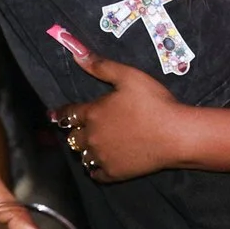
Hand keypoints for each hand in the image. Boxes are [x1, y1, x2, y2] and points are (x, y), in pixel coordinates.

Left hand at [55, 34, 190, 183]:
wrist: (175, 135)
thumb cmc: (154, 103)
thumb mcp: (129, 77)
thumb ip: (101, 66)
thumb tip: (76, 54)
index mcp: (93, 113)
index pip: (69, 114)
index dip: (62, 113)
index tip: (54, 115)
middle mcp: (92, 137)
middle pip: (73, 136)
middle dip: (76, 131)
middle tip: (81, 128)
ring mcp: (102, 157)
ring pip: (82, 155)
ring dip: (85, 149)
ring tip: (91, 145)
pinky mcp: (113, 173)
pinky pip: (95, 174)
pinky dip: (95, 169)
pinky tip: (101, 163)